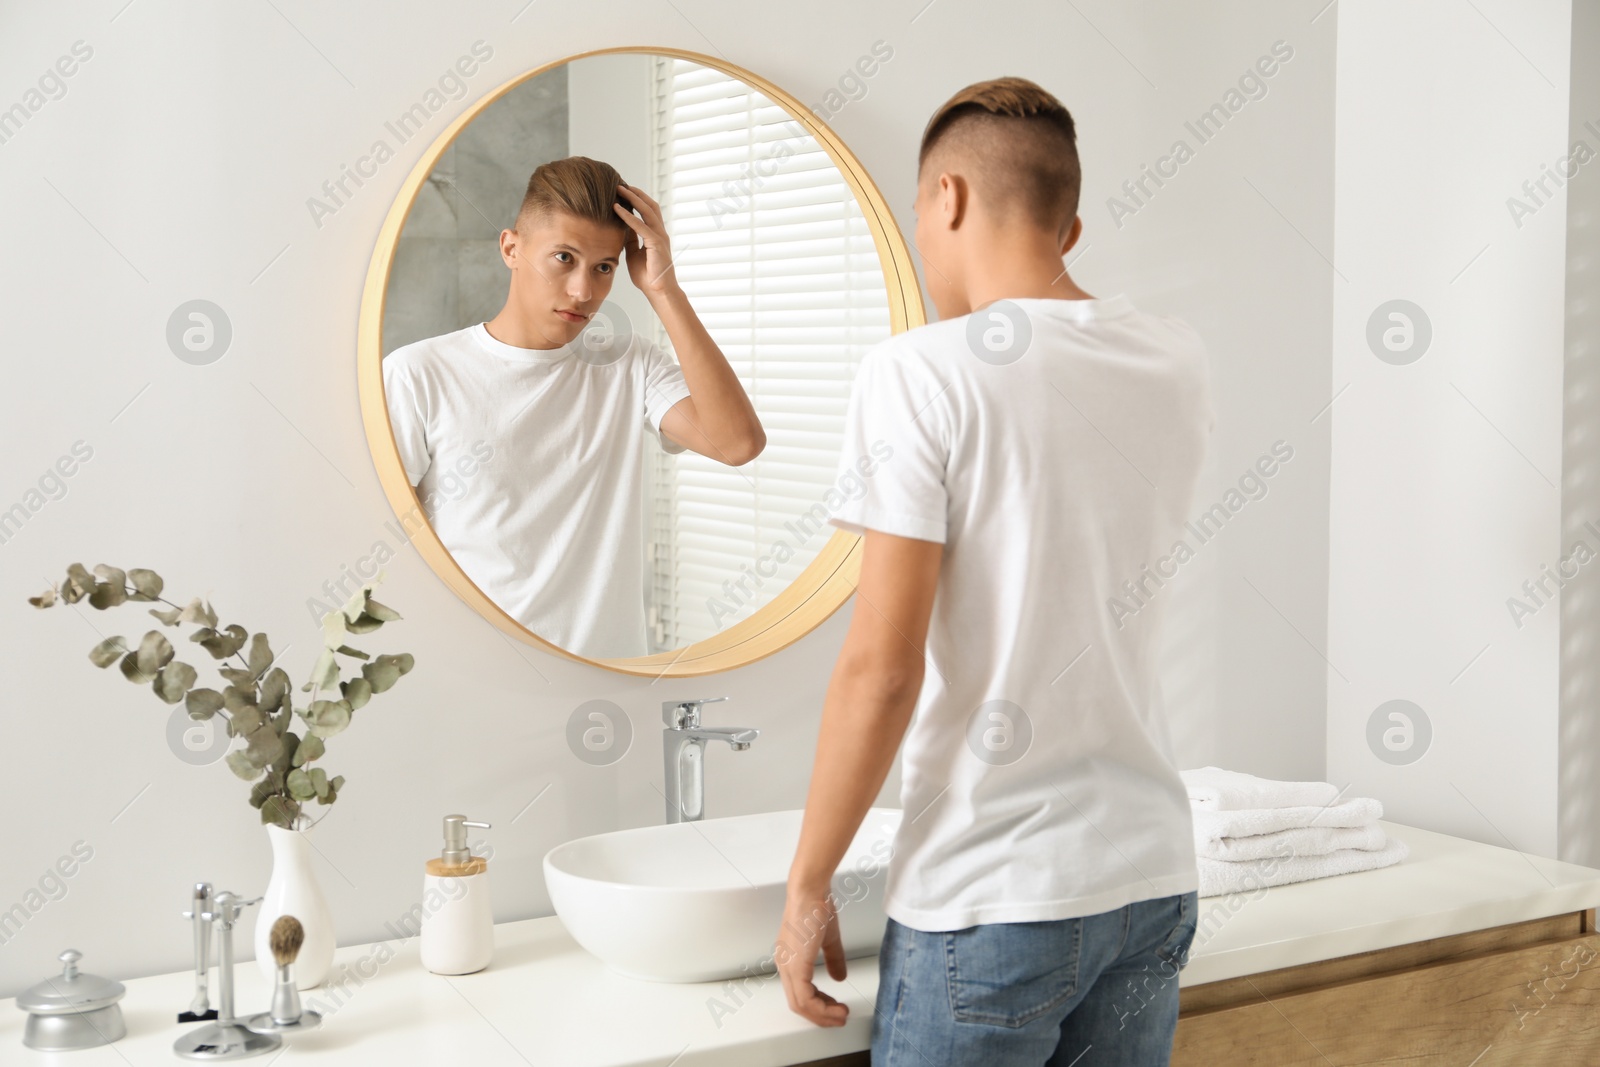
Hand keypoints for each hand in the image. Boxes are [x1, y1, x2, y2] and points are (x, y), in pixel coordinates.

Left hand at [613, 184, 676, 296]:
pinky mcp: (656, 244)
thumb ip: (631, 239)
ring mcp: (660, 237)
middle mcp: (660, 232)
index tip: (623, 190)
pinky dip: (629, 216)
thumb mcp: (634, 253)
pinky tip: (617, 209)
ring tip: (619, 189)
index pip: (647, 210)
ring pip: (647, 210)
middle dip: (635, 193)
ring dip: (632, 198)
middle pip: (649, 205)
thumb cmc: (648, 276)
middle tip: (620, 183)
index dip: (636, 199)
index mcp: (656, 234)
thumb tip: (622, 226)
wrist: (658, 292)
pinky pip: (641, 226)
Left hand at [775, 882, 848, 1026]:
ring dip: (823, 1015)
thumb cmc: (816, 905)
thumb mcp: (828, 938)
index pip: (799, 992)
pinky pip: (806, 999)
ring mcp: (788, 966)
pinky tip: (836, 1007)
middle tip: (839, 1018)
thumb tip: (840, 977)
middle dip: (821, 1015)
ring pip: (801, 1005)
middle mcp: (784, 965)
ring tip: (841, 1015)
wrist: (810, 890)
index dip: (818, 1004)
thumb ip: (833, 959)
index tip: (834, 1007)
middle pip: (798, 1003)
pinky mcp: (796, 966)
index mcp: (789, 959)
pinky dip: (821, 1008)